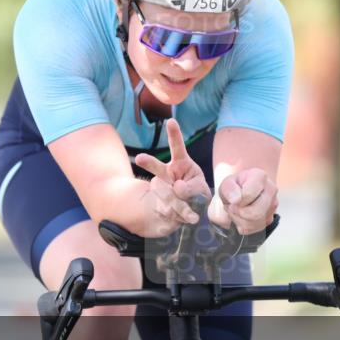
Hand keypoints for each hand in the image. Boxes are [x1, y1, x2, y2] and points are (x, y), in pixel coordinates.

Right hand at [134, 119, 210, 235]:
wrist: (190, 214)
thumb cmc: (198, 196)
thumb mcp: (201, 190)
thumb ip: (193, 188)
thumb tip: (177, 188)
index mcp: (182, 164)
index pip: (177, 147)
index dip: (174, 134)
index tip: (171, 120)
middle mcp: (168, 173)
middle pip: (157, 167)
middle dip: (148, 162)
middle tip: (139, 158)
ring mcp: (161, 188)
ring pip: (160, 189)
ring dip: (175, 201)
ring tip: (192, 215)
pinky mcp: (158, 203)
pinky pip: (163, 207)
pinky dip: (177, 215)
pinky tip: (188, 218)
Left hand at [207, 168, 277, 235]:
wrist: (242, 192)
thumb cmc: (235, 186)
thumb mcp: (227, 183)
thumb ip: (229, 189)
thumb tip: (236, 200)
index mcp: (260, 176)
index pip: (248, 195)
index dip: (237, 200)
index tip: (233, 198)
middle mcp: (271, 190)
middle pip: (255, 212)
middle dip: (238, 213)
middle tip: (232, 207)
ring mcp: (272, 205)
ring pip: (254, 223)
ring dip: (239, 219)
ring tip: (237, 210)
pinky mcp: (269, 218)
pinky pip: (254, 229)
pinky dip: (243, 225)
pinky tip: (241, 216)